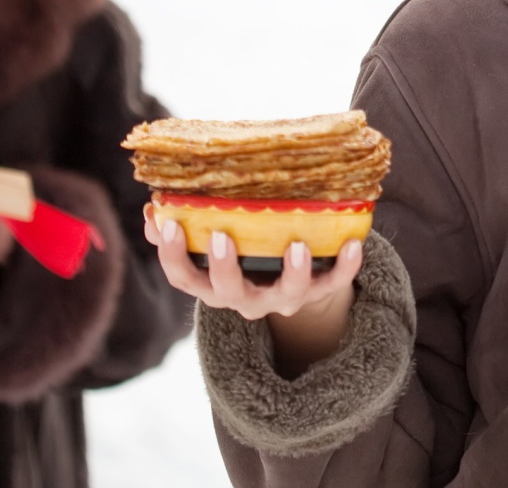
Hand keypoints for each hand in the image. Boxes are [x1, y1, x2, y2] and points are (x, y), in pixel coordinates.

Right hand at [144, 204, 362, 375]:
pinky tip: (354, 243)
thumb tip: (153, 208)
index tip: (168, 224)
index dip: (171, 255)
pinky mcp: (316, 292)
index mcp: (214, 285)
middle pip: (228, 293)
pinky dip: (345, 267)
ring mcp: (282, 299)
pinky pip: (333, 284)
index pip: (184, 278)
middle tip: (221, 236)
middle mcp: (245, 299)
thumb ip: (184, 228)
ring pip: (287, 295)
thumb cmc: (245, 251)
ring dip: (292, 272)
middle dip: (223, 267)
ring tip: (298, 245)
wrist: (292, 281)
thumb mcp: (214, 244)